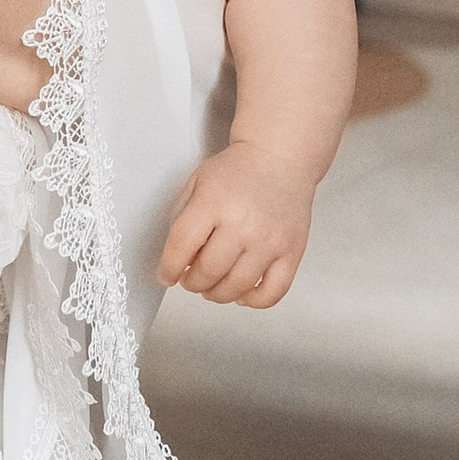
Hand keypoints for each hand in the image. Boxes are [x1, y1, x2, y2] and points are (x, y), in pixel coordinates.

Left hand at [158, 139, 314, 307]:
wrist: (279, 158)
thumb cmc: (237, 171)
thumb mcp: (197, 182)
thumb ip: (182, 218)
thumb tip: (176, 260)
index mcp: (213, 202)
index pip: (182, 246)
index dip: (168, 268)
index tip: (166, 276)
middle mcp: (243, 223)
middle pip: (208, 271)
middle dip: (192, 283)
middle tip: (190, 280)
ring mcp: (270, 241)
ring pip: (237, 287)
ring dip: (216, 294)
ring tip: (211, 287)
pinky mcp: (292, 252)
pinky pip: (272, 293)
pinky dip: (253, 301)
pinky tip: (241, 293)